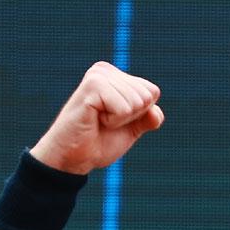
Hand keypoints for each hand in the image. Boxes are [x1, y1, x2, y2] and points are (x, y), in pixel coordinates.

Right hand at [29, 62, 163, 174]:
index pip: (152, 92)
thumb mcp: (132, 129)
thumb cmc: (99, 142)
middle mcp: (105, 70)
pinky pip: (124, 108)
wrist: (74, 158)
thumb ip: (149, 118)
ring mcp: (98, 75)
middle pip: (147, 96)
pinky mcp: (92, 86)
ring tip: (99, 120)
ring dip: (121, 120)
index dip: (140, 114)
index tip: (116, 120)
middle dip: (132, 117)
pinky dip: (114, 121)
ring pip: (137, 102)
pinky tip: (95, 119)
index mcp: (115, 75)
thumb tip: (155, 111)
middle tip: (106, 122)